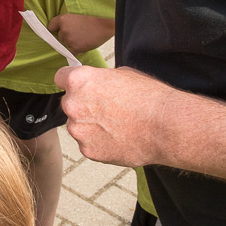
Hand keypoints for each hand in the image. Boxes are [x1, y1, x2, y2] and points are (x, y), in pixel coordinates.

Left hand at [51, 13, 114, 54]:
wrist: (106, 23)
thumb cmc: (94, 17)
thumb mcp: (77, 14)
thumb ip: (68, 22)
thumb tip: (61, 29)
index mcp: (63, 19)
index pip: (51, 26)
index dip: (56, 28)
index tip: (59, 29)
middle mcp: (64, 30)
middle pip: (60, 36)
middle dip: (67, 35)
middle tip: (79, 32)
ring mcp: (69, 40)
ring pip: (66, 44)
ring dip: (73, 42)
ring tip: (84, 36)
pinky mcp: (76, 48)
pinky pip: (72, 52)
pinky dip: (77, 50)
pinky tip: (84, 44)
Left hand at [53, 65, 176, 167]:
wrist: (165, 126)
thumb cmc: (148, 97)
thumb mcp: (122, 74)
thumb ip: (100, 80)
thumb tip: (95, 86)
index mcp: (79, 81)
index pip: (61, 77)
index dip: (72, 82)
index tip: (79, 87)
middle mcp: (73, 105)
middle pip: (69, 104)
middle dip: (83, 106)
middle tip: (107, 109)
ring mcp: (79, 130)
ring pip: (78, 126)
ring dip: (90, 126)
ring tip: (117, 126)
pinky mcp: (88, 151)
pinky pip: (88, 144)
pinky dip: (99, 143)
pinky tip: (119, 138)